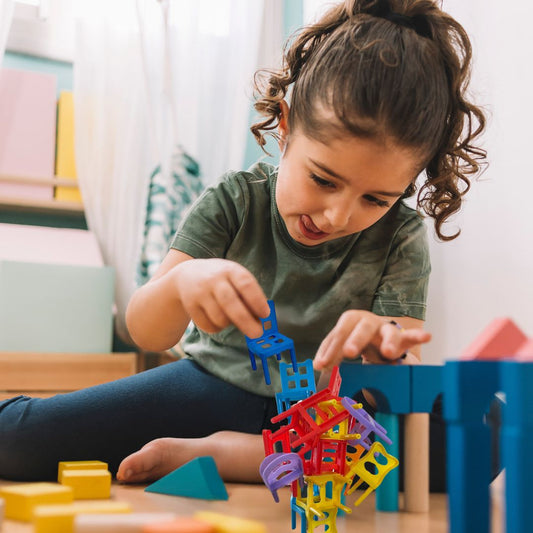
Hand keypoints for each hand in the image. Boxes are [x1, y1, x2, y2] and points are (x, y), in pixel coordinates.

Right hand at [174, 259, 269, 337]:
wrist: (187, 274)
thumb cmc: (220, 279)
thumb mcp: (235, 277)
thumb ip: (248, 294)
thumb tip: (261, 319)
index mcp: (230, 270)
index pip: (246, 284)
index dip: (257, 301)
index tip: (266, 315)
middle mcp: (214, 280)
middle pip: (230, 303)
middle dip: (246, 321)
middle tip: (257, 334)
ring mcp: (200, 293)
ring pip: (219, 318)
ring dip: (230, 324)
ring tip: (232, 318)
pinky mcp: (190, 306)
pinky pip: (208, 326)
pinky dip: (217, 328)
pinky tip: (218, 319)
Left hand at [313, 310, 430, 370]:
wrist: (379, 337)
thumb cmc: (357, 339)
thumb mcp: (342, 345)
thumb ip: (330, 354)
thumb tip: (317, 366)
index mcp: (350, 320)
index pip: (337, 334)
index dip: (329, 350)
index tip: (321, 365)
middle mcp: (368, 321)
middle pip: (361, 329)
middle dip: (355, 340)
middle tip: (348, 353)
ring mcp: (386, 328)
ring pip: (388, 332)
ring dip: (388, 342)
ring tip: (387, 352)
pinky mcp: (403, 336)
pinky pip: (412, 336)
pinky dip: (419, 336)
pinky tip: (427, 337)